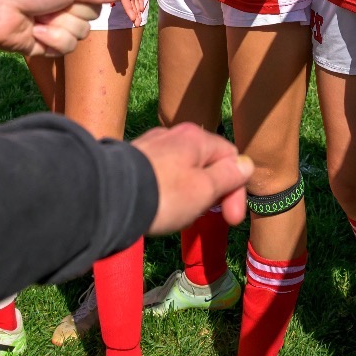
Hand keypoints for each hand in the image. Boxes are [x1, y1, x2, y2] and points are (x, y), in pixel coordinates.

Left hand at [132, 124, 253, 233]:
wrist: (109, 199)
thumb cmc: (164, 194)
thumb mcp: (204, 189)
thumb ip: (228, 176)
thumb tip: (245, 164)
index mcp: (196, 138)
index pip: (230, 157)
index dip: (236, 190)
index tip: (230, 220)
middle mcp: (173, 135)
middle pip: (206, 163)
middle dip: (212, 192)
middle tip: (204, 218)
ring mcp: (150, 146)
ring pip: (182, 170)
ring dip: (189, 194)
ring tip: (179, 216)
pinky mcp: (132, 160)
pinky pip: (160, 174)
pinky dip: (167, 191)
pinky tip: (159, 208)